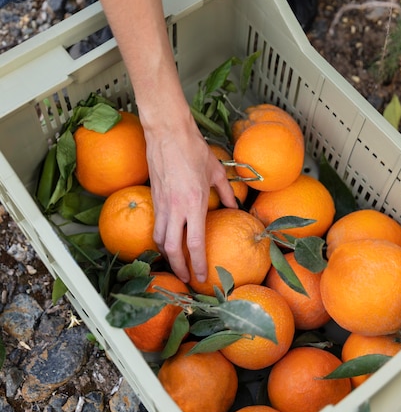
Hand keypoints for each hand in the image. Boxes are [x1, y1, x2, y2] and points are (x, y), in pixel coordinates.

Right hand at [145, 113, 236, 282]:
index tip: (201, 277)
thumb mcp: (216, 171)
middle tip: (187, 278)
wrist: (167, 132)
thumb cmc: (193, 149)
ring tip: (177, 264)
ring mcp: (161, 204)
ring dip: (167, 256)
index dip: (198, 263)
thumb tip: (237, 207)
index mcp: (194, 203)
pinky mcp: (153, 198)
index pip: (194, 242)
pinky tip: (167, 242)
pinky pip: (155, 225)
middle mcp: (175, 208)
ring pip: (159, 239)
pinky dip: (160, 239)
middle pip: (172, 249)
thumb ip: (228, 192)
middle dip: (179, 268)